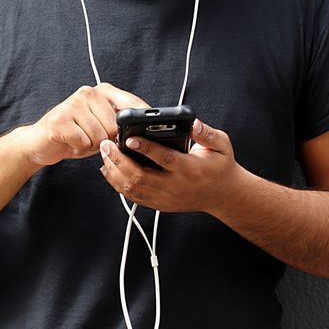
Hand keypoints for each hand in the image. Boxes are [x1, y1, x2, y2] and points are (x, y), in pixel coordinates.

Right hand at [18, 83, 149, 167]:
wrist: (41, 142)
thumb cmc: (75, 134)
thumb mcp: (103, 126)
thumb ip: (120, 124)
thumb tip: (141, 132)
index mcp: (102, 91)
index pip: (131, 103)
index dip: (140, 121)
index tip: (147, 132)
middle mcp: (88, 92)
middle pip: (115, 126)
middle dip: (107, 140)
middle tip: (92, 137)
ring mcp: (73, 104)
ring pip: (100, 137)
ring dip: (91, 145)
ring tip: (80, 139)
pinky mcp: (60, 120)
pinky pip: (84, 142)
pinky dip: (79, 148)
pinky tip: (71, 142)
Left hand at [98, 118, 243, 214]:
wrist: (223, 195)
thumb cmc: (220, 166)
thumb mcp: (221, 145)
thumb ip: (207, 133)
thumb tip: (193, 123)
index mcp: (190, 169)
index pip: (164, 159)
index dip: (145, 148)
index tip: (129, 138)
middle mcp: (176, 186)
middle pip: (140, 176)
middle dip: (119, 160)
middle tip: (107, 144)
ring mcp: (166, 198)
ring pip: (133, 189)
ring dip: (115, 172)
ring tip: (105, 154)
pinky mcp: (160, 205)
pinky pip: (134, 197)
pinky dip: (118, 185)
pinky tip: (109, 170)